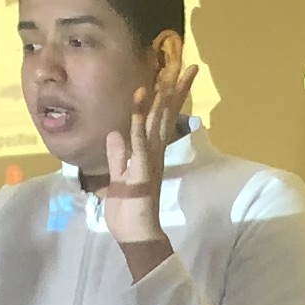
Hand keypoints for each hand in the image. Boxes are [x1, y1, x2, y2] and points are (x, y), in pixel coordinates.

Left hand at [103, 45, 193, 249]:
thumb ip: (118, 158)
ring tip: (169, 75)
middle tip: (189, 65)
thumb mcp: (118, 181)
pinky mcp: (143, 173)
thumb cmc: (129, 214)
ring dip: (162, 100)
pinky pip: (141, 144)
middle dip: (176, 90)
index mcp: (148, 155)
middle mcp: (154, 154)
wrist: (136, 239)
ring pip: (157, 125)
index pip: (158, 120)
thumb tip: (114, 135)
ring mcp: (150, 162)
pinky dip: (138, 124)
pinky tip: (140, 104)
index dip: (165, 97)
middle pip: (166, 116)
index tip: (173, 74)